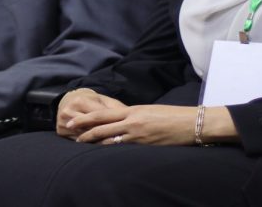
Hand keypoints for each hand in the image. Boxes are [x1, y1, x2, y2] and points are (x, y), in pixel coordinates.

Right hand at [56, 88, 126, 138]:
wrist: (69, 101)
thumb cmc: (91, 101)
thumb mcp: (102, 100)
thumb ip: (115, 108)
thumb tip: (130, 117)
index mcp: (80, 101)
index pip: (99, 116)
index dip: (113, 123)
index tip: (126, 130)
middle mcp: (69, 111)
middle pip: (91, 127)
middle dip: (106, 134)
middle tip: (121, 140)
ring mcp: (63, 122)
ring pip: (85, 136)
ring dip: (98, 141)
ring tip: (113, 145)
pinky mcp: (60, 132)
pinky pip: (78, 141)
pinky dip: (90, 144)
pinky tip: (100, 147)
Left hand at [68, 104, 201, 145]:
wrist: (191, 122)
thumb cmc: (173, 117)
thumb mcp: (150, 112)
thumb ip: (135, 116)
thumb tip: (125, 121)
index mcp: (133, 110)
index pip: (103, 113)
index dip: (86, 117)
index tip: (73, 119)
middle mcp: (131, 120)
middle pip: (101, 124)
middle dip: (83, 128)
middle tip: (69, 130)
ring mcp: (137, 133)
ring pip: (108, 137)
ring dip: (94, 141)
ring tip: (81, 143)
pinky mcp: (144, 144)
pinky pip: (122, 147)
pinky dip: (110, 148)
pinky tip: (102, 152)